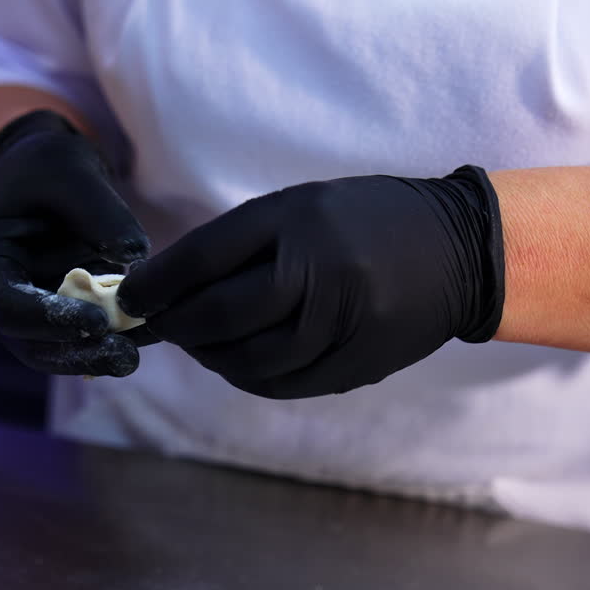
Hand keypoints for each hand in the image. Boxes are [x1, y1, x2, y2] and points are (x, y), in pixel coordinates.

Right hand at [0, 110, 150, 376]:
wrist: (53, 173)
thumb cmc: (51, 166)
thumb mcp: (73, 171)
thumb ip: (100, 211)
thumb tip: (136, 255)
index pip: (6, 305)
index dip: (49, 320)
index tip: (97, 321)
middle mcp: (0, 295)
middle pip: (28, 342)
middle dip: (75, 353)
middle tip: (123, 357)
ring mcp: (29, 311)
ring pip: (52, 352)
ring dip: (92, 360)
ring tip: (132, 358)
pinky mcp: (60, 316)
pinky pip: (77, 341)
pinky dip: (105, 346)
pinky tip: (139, 344)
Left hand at [117, 167, 504, 397]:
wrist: (460, 248)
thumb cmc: (367, 219)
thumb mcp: (305, 206)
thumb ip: (242, 243)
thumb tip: (170, 287)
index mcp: (301, 218)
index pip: (205, 257)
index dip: (157, 284)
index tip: (129, 298)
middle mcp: (320, 269)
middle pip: (221, 314)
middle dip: (176, 325)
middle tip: (158, 325)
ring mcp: (342, 322)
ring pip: (248, 359)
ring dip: (208, 356)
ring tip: (195, 343)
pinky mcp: (357, 362)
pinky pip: (283, 383)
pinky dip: (247, 377)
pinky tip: (234, 362)